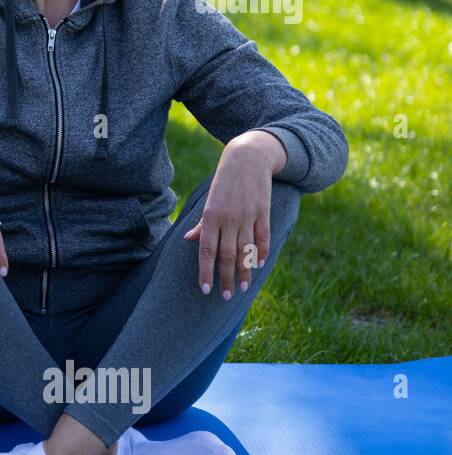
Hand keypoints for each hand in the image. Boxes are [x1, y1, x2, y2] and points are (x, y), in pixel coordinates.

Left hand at [182, 139, 278, 298]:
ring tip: (244, 288)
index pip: (206, 250)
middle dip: (227, 278)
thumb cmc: (224, 182)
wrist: (248, 158)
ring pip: (246, 250)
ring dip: (245, 272)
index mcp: (211, 216)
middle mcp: (229, 219)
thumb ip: (202, 223)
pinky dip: (261, 253)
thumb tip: (189, 240)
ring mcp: (248, 216)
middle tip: (227, 297)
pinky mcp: (264, 212)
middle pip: (227, 255)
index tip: (205, 289)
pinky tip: (259, 266)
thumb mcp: (208, 201)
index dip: (205, 271)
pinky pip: (263, 237)